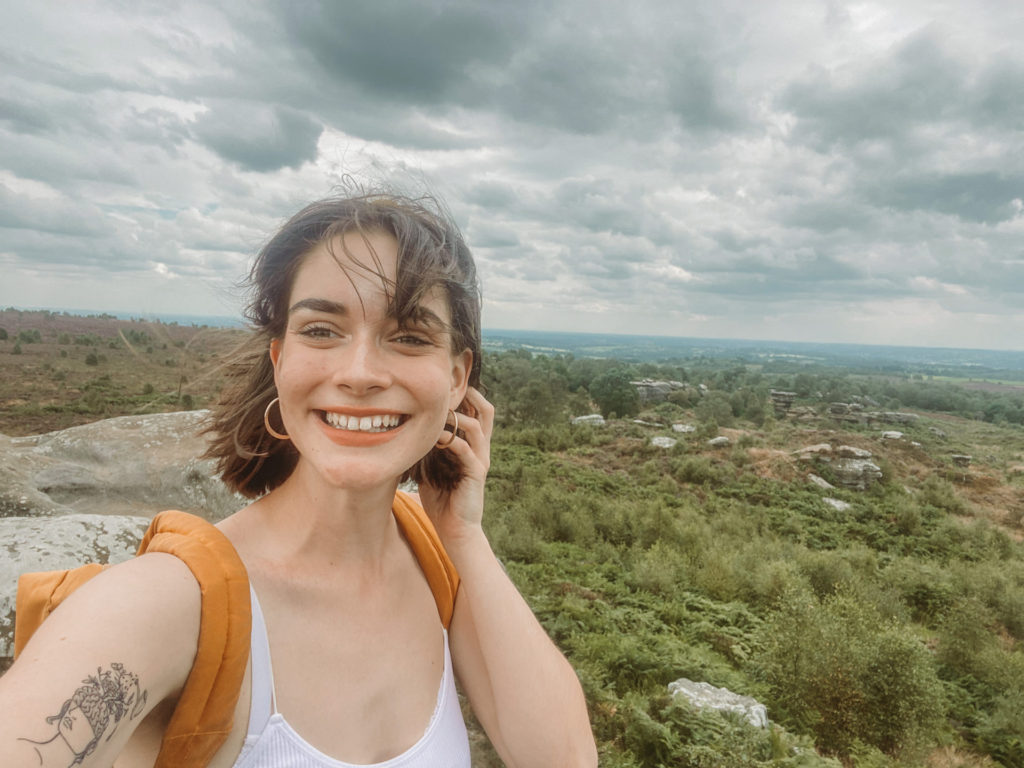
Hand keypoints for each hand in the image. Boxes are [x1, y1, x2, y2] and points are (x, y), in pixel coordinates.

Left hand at [417, 387, 493, 546]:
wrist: (455, 530)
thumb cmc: (441, 500)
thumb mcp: (431, 468)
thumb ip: (428, 449)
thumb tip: (406, 430)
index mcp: (473, 446)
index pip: (478, 412)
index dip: (468, 396)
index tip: (447, 386)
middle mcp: (481, 450)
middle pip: (487, 412)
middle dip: (472, 395)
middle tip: (450, 387)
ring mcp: (481, 460)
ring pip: (477, 426)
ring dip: (456, 417)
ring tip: (438, 413)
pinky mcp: (476, 473)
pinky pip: (466, 449)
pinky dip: (451, 440)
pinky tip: (435, 437)